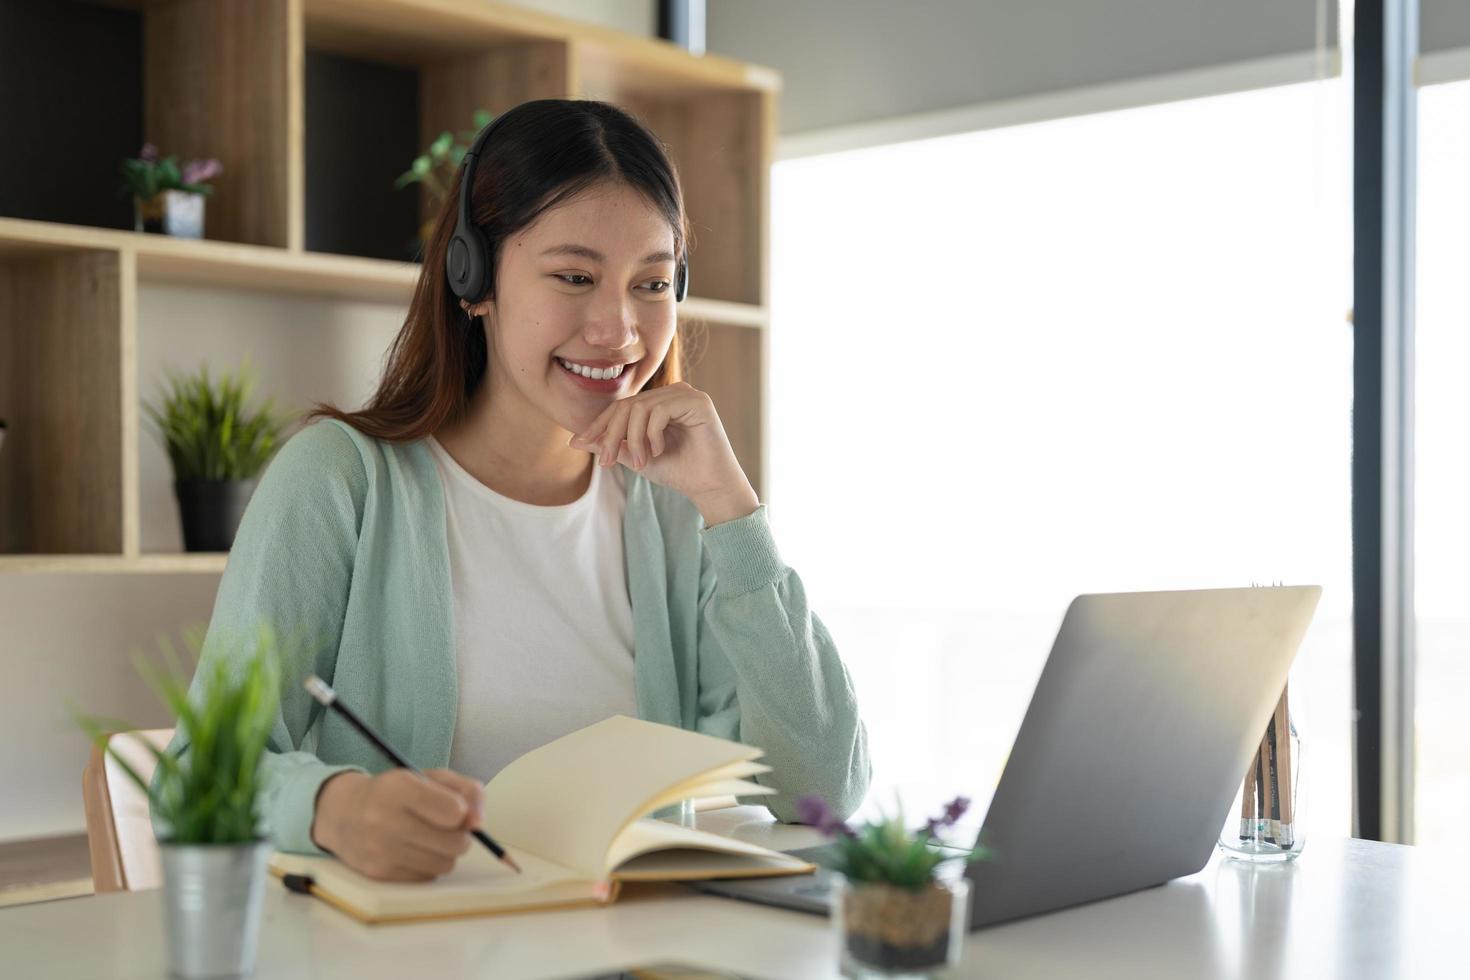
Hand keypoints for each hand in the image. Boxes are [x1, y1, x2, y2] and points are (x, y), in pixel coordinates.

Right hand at [311, 768, 483, 880]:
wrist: (343, 813)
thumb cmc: (395, 793)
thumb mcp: (430, 778)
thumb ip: (466, 791)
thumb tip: (479, 823)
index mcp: (399, 788)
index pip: (453, 811)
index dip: (462, 812)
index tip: (455, 809)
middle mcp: (384, 820)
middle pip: (455, 843)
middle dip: (459, 835)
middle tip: (447, 826)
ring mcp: (380, 850)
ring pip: (445, 863)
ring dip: (446, 852)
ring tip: (430, 837)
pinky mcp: (379, 874)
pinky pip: (427, 877)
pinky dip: (428, 864)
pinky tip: (413, 850)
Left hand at [567, 381, 759, 525]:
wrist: (709, 487)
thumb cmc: (679, 472)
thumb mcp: (636, 458)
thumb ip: (610, 446)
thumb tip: (574, 439)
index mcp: (660, 402)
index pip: (622, 406)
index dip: (599, 424)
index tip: (580, 444)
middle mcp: (673, 393)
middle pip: (628, 404)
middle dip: (611, 434)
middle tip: (605, 461)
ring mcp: (687, 394)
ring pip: (641, 407)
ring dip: (632, 439)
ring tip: (639, 463)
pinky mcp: (698, 402)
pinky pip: (659, 410)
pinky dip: (651, 434)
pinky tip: (657, 452)